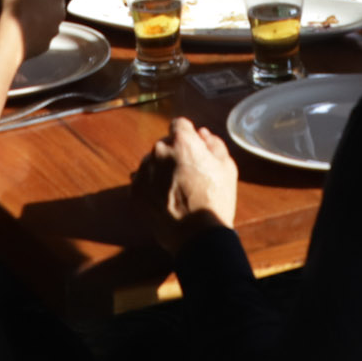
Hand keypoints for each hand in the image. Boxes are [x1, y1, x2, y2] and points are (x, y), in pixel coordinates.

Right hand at [0, 0, 66, 62]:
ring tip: (21, 13)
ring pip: (49, 16)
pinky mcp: (45, 43)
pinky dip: (34, 29)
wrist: (9, 41)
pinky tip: (21, 28)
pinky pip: (41, 32)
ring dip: (39, 13)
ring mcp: (53, 29)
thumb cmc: (16, 9)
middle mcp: (60, 11)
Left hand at [136, 118, 238, 250]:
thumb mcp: (227, 168)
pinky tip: (164, 200)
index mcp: (182, 141)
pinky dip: (150, 187)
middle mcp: (159, 151)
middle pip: (164, 144)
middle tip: (187, 176)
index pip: (179, 124)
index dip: (187, 136)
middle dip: (174, 155)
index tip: (193, 151)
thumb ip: (214, 145)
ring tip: (175, 191)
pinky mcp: (134, 191)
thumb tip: (202, 133)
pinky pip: (141, 181)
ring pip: (151, 163)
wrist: (197, 235)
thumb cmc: (216, 200)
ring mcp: (143, 171)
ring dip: (160, 170)